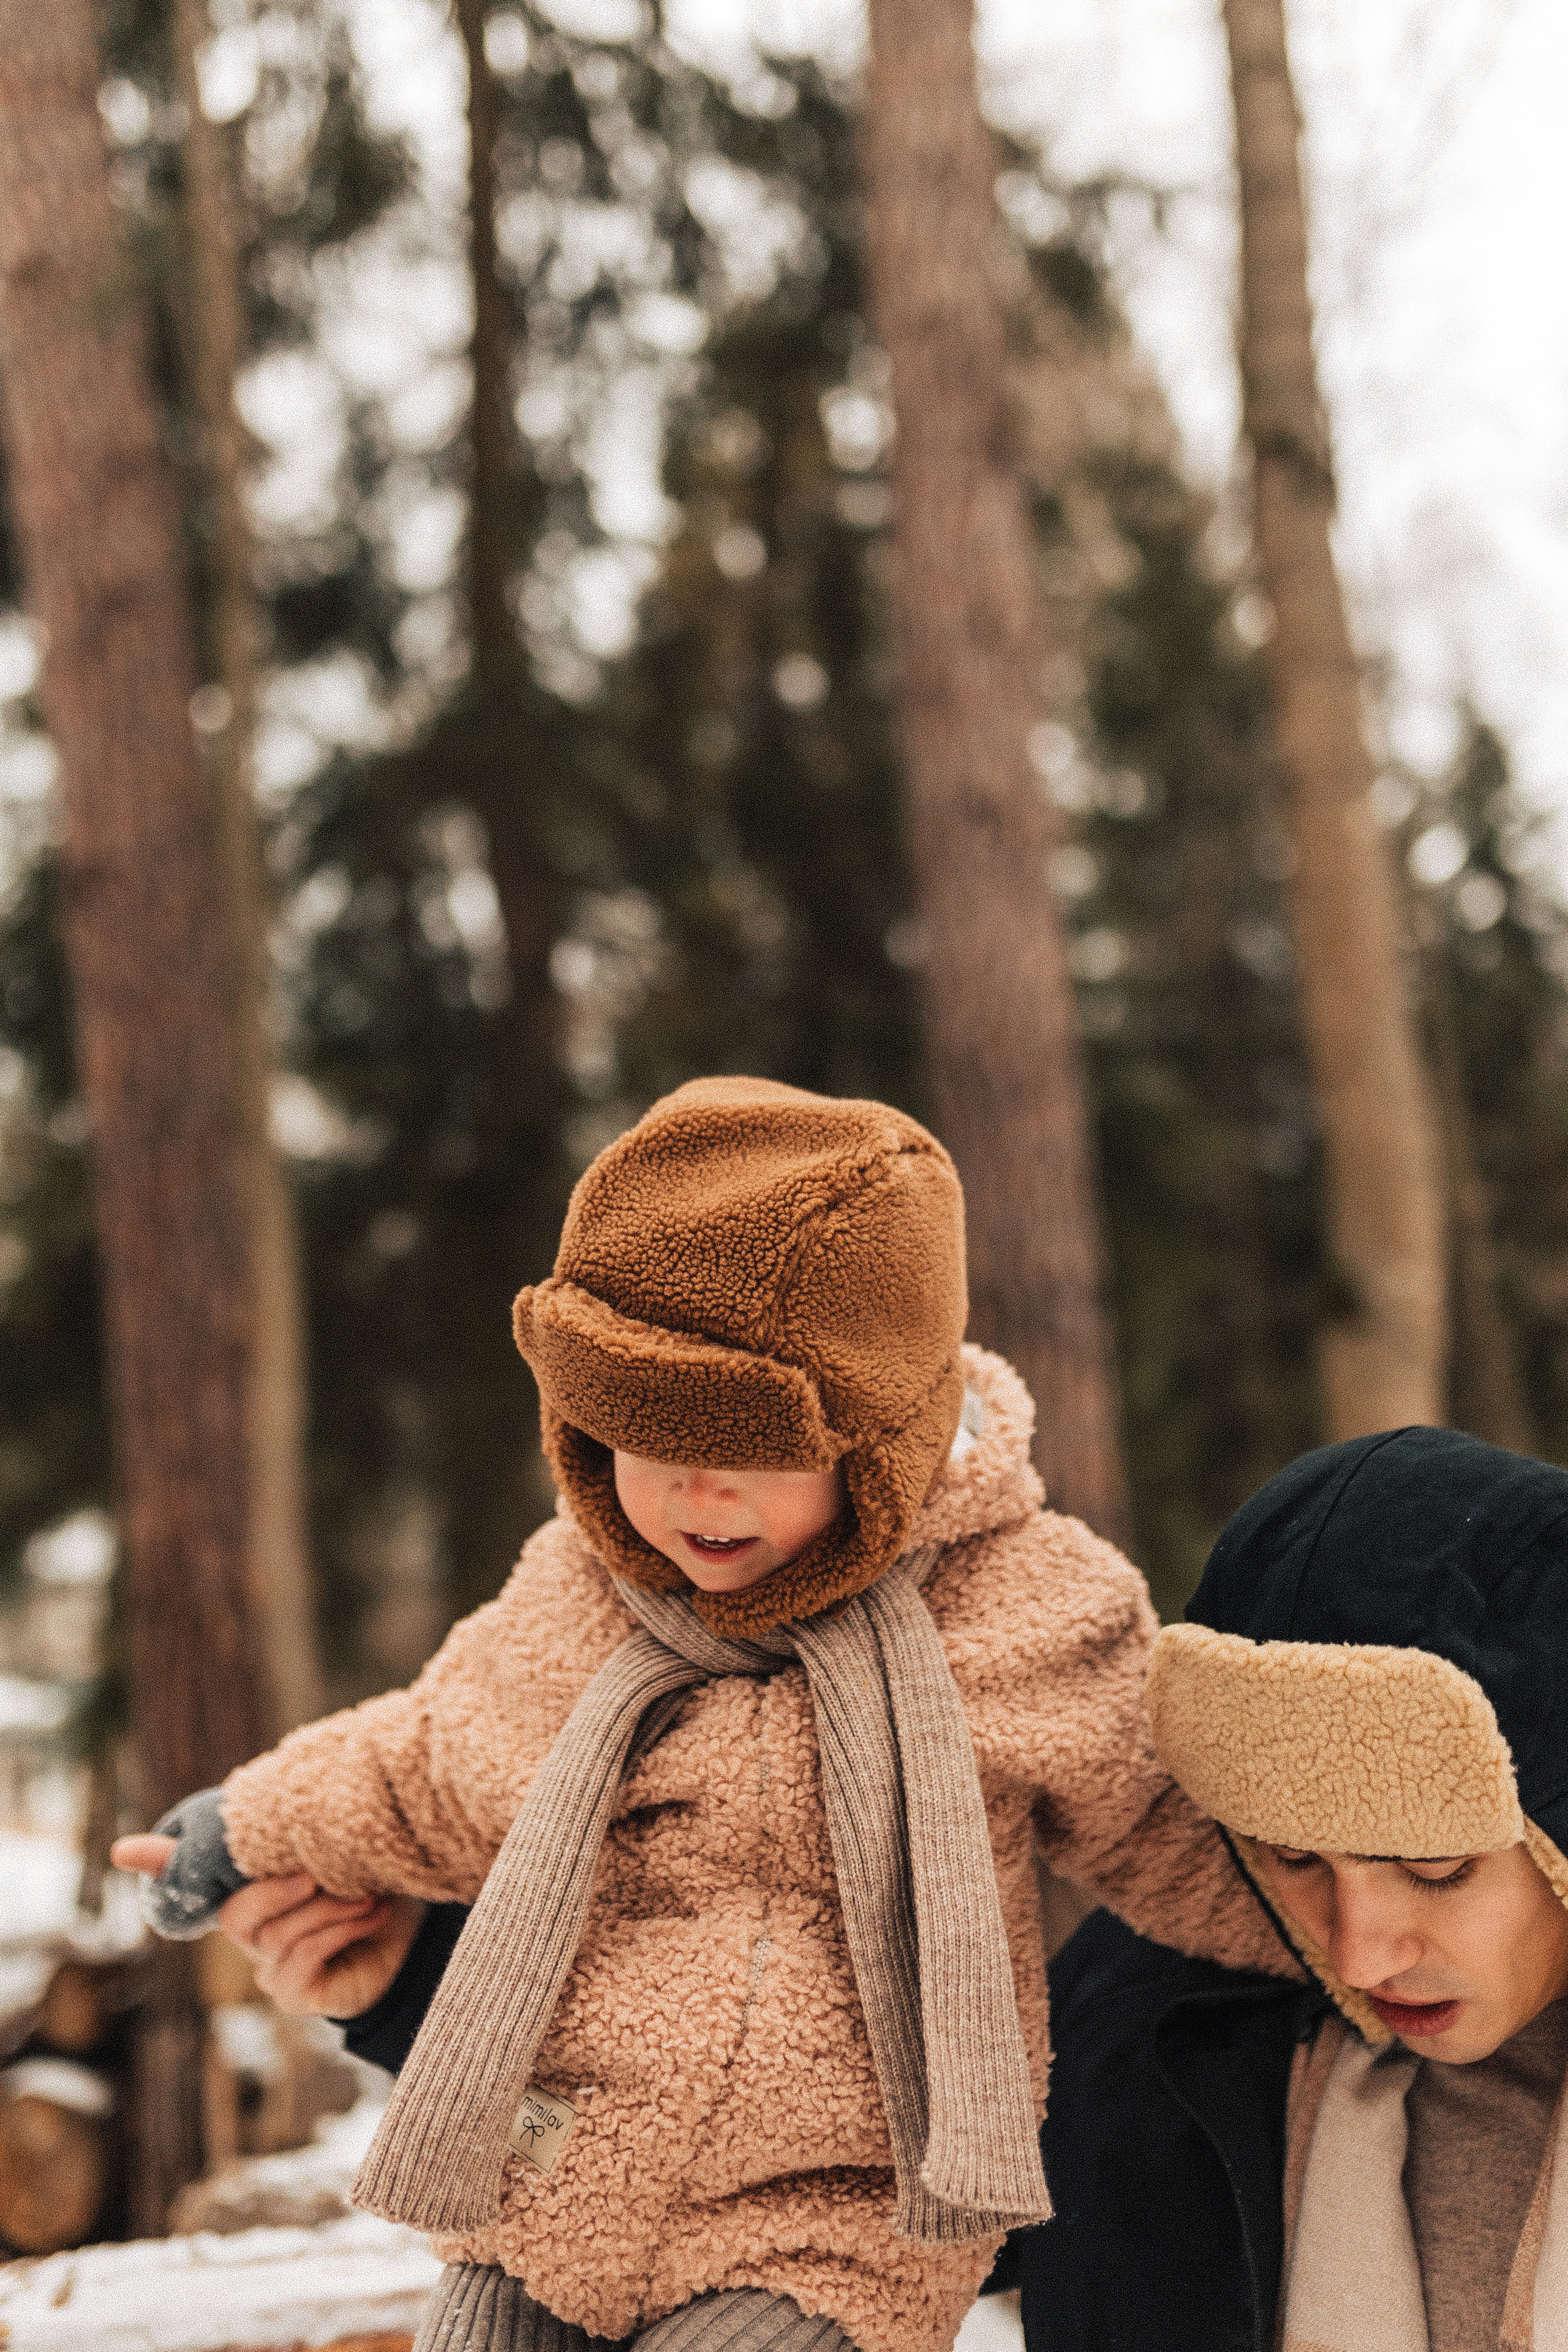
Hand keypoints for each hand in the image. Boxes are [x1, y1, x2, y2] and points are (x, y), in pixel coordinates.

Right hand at [112, 1834, 425, 2016]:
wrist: (418, 1938)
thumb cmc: (375, 1885)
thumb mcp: (342, 1852)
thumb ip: (303, 1830)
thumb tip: (267, 1798)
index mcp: (253, 1890)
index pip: (192, 1876)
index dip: (158, 1862)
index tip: (121, 1850)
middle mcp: (252, 1932)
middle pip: (235, 1914)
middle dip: (277, 1888)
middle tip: (319, 1871)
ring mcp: (269, 1967)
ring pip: (274, 1936)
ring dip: (328, 1909)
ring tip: (369, 1893)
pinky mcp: (295, 1994)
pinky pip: (299, 1961)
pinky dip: (338, 1932)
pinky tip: (371, 1914)